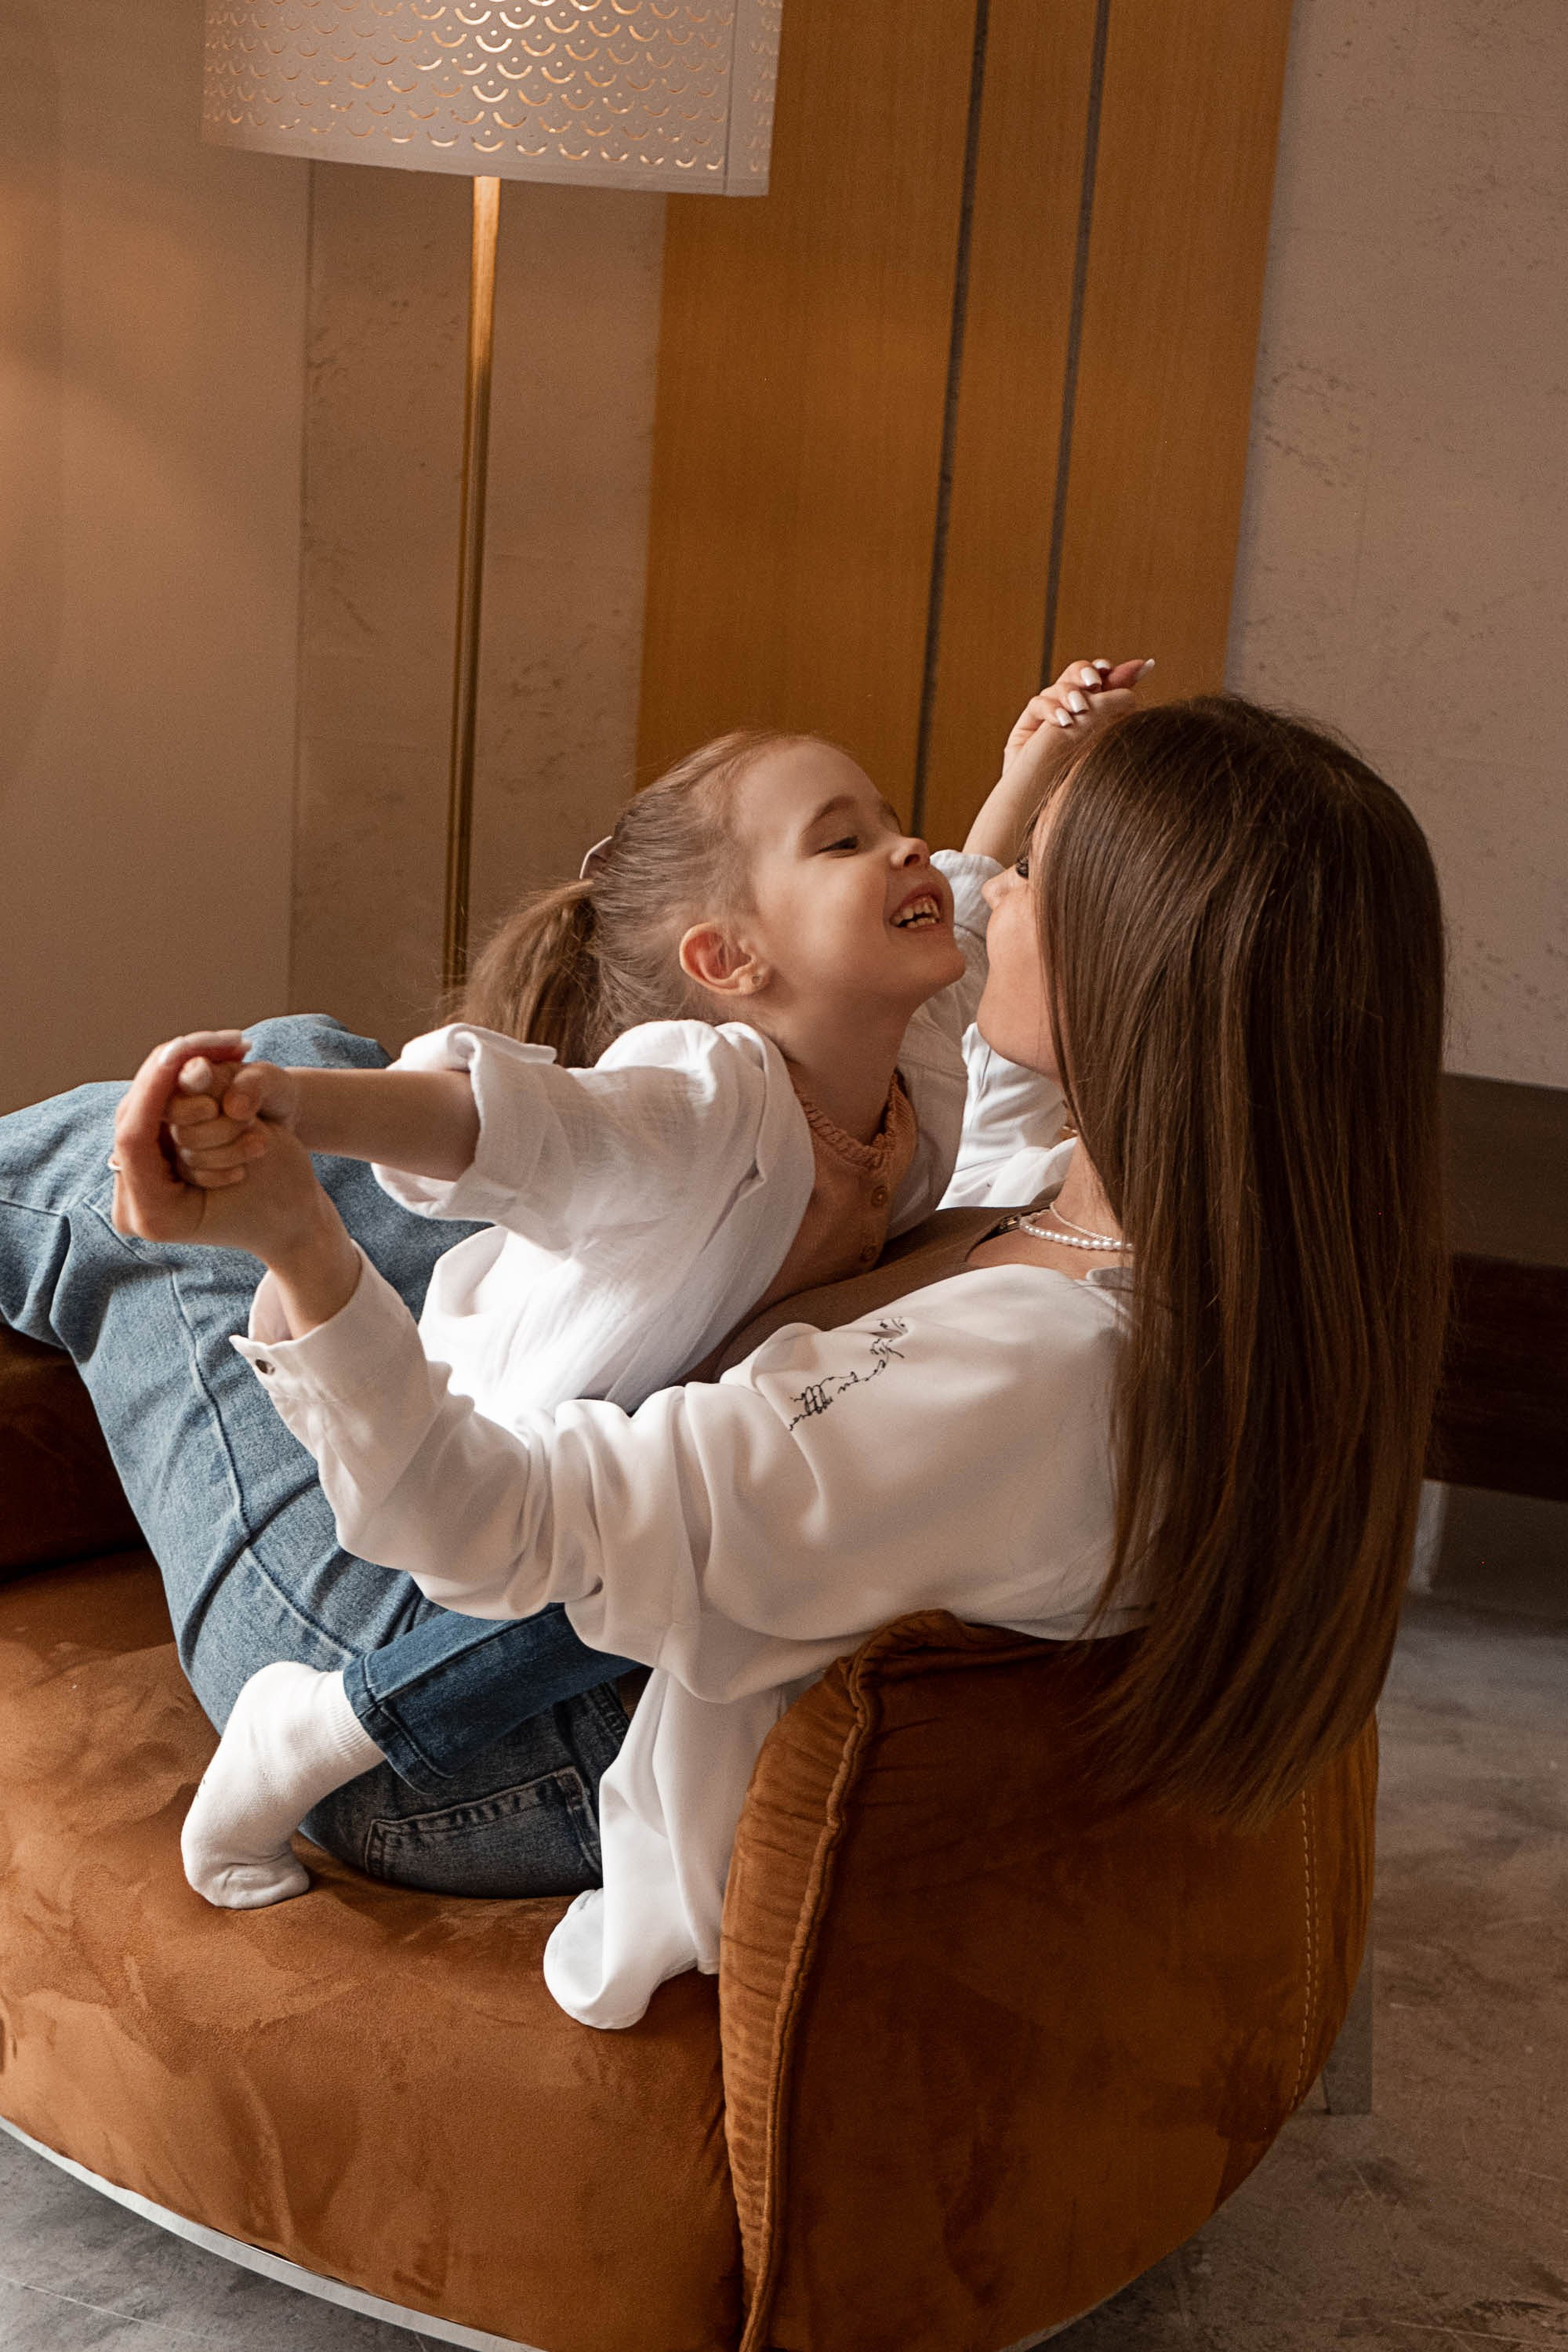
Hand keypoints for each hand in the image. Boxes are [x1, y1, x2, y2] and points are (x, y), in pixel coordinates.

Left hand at [112, 1037, 340, 1266]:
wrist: (289, 1218)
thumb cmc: (282, 1192)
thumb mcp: (257, 1145)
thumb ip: (216, 1107)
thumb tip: (188, 1065)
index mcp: (154, 1216)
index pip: (135, 1136)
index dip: (155, 1087)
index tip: (179, 1047)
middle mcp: (132, 1205)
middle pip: (133, 1115)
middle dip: (170, 1075)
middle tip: (225, 1047)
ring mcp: (133, 1186)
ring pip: (141, 1106)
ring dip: (178, 1078)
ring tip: (227, 1069)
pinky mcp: (143, 1165)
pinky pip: (150, 1110)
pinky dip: (178, 1085)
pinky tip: (207, 1063)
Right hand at [164, 1033, 302, 1189]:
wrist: (283, 1117)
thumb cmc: (272, 1091)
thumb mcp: (269, 1080)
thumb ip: (251, 1084)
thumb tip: (233, 1108)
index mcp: (188, 1081)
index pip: (172, 1101)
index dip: (192, 1110)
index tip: (217, 1108)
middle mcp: (179, 1110)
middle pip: (182, 1133)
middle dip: (222, 1131)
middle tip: (250, 1122)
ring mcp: (183, 1139)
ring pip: (190, 1157)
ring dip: (228, 1154)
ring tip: (261, 1144)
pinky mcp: (191, 1164)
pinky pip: (195, 1177)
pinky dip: (220, 1176)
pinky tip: (243, 1170)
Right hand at [965, 657, 1153, 862]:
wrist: (1041, 817)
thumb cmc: (1075, 792)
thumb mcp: (1103, 748)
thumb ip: (1114, 718)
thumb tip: (1135, 692)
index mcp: (1095, 725)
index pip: (1108, 689)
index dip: (1121, 674)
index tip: (1145, 666)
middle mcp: (1071, 720)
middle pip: (1079, 677)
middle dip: (1091, 672)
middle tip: (1101, 678)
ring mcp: (1048, 724)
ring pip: (1058, 686)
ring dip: (1071, 690)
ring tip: (1082, 705)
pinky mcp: (1026, 731)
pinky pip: (1037, 704)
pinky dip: (1051, 708)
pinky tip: (1065, 721)